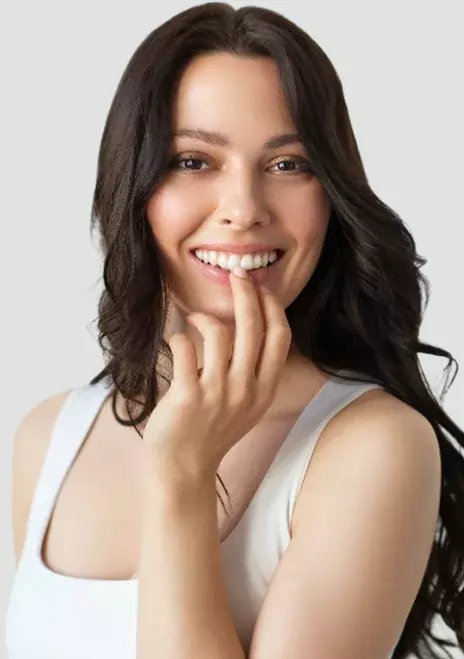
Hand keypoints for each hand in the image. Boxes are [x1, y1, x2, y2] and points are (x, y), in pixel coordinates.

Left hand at [142, 268, 292, 481]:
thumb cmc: (211, 433)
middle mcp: (245, 390)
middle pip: (254, 327)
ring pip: (218, 332)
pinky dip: (177, 336)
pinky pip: (183, 348)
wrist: (183, 470)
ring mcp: (217, 394)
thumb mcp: (245, 405)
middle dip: (246, 293)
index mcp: (263, 390)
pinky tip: (174, 342)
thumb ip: (251, 372)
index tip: (261, 287)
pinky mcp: (186, 397)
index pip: (279, 337)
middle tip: (236, 275)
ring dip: (202, 317)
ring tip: (193, 320)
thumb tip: (245, 327)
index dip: (272, 307)